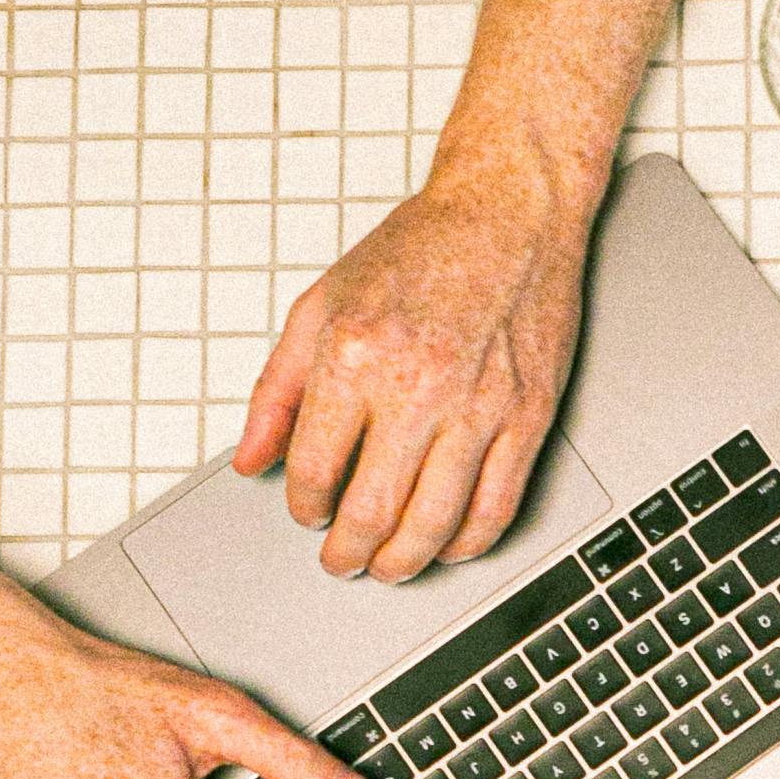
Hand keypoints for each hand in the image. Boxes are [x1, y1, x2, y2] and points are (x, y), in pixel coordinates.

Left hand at [234, 161, 592, 584]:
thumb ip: (278, 389)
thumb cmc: (421, 249)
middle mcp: (417, 385)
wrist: (509, 212)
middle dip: (347, 552)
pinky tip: (450, 545)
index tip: (309, 512)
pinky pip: (497, 505)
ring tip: (388, 567)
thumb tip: (251, 460)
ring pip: (434, 523)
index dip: (304, 506)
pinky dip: (469, 542)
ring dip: (404, 561)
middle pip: (371, 511)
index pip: (313, 469)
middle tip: (341, 561)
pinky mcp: (528, 415)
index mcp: (356, 355)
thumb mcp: (321, 304)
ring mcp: (479, 406)